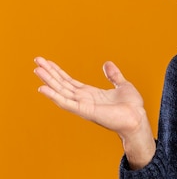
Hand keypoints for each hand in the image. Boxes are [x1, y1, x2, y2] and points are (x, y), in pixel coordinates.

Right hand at [34, 57, 155, 167]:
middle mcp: (84, 99)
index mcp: (91, 94)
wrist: (138, 118)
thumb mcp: (122, 85)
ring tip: (37, 70)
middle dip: (49, 72)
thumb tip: (107, 64)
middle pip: (62, 84)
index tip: (47, 62)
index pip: (69, 81)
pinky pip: (66, 103)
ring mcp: (83, 106)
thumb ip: (113, 75)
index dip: (58, 71)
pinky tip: (43, 88)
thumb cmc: (132, 106)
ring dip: (48, 80)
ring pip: (61, 91)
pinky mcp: (85, 111)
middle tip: (37, 60)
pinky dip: (54, 96)